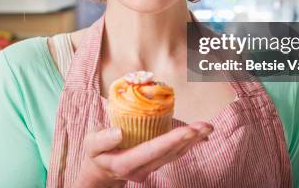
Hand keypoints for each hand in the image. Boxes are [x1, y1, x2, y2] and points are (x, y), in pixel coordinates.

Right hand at [74, 121, 213, 187]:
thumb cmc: (96, 153)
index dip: (171, 140)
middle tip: (205, 126)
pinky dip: (190, 144)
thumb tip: (118, 132)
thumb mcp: (91, 144)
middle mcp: (143, 170)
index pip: (152, 151)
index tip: (188, 131)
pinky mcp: (157, 164)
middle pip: (169, 153)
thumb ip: (102, 139)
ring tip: (207, 127)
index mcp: (125, 164)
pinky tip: (202, 135)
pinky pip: (175, 154)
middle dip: (188, 139)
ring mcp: (151, 168)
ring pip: (175, 155)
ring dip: (193, 141)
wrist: (100, 171)